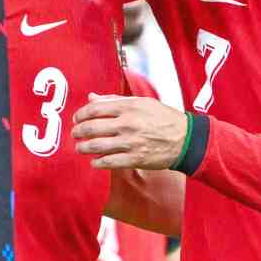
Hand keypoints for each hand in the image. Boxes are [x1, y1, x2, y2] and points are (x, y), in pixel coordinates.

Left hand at [72, 94, 189, 168]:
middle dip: (78, 132)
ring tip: (80, 148)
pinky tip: (94, 162)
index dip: (81, 114)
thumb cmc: (163, 118)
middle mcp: (128, 124)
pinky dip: (97, 163)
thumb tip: (92, 98)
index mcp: (129, 107)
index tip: (76, 119)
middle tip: (75, 134)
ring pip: (97, 146)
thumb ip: (115, 100)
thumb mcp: (142, 102)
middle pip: (92, 128)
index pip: (95, 109)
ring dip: (83, 148)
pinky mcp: (135, 159)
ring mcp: (130, 142)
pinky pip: (108, 162)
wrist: (185, 139)